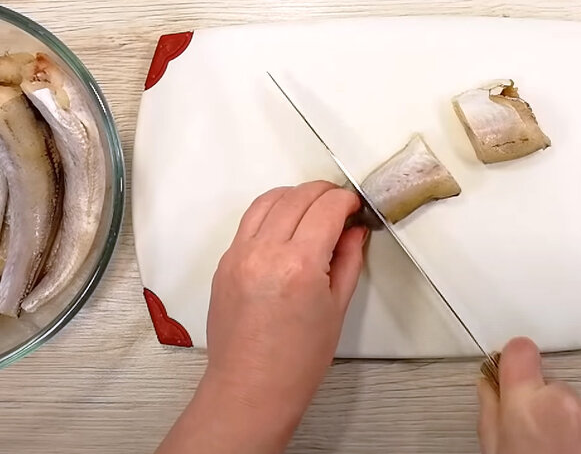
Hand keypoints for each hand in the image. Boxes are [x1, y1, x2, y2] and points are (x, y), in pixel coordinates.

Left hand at [157, 181, 367, 453]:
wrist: (251, 387)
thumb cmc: (297, 360)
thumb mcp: (337, 307)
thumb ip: (348, 259)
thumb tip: (354, 229)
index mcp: (299, 265)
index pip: (327, 208)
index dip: (346, 200)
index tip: (355, 206)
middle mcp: (264, 252)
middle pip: (297, 196)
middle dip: (323, 192)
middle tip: (340, 204)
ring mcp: (239, 255)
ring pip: (268, 200)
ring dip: (295, 196)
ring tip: (313, 209)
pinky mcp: (224, 262)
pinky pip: (248, 221)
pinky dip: (271, 213)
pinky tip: (287, 226)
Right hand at [477, 337, 580, 453]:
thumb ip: (491, 416)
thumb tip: (488, 388)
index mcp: (527, 405)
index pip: (519, 352)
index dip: (514, 363)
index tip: (512, 375)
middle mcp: (566, 402)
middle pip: (550, 388)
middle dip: (543, 410)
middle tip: (537, 445)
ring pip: (578, 410)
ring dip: (571, 429)